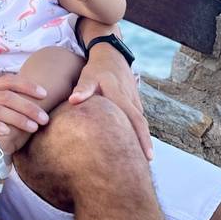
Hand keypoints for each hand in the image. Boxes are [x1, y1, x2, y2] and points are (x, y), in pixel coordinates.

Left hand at [69, 44, 152, 160]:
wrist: (110, 55)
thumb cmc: (96, 69)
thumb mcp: (87, 76)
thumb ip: (82, 89)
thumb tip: (73, 100)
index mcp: (120, 96)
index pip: (134, 119)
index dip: (141, 137)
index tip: (146, 155)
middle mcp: (131, 99)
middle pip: (141, 124)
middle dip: (145, 144)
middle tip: (147, 164)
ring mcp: (134, 100)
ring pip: (140, 122)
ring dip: (142, 138)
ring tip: (140, 159)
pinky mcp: (134, 100)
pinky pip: (137, 117)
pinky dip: (138, 130)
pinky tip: (134, 143)